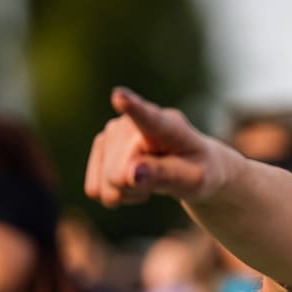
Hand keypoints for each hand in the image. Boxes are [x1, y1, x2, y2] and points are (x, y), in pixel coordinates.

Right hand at [85, 87, 219, 206]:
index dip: (131, 107)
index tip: (119, 96)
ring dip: (127, 192)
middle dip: (136, 187)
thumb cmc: (195, 170)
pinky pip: (95, 190)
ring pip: (106, 184)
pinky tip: (133, 180)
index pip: (147, 117)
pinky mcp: (99, 146)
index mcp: (166, 125)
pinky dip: (114, 194)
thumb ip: (165, 175)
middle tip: (161, 177)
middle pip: (117, 175)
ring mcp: (111, 131)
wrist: (189, 166)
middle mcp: (132, 122)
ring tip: (150, 177)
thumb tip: (131, 174)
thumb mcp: (193, 179)